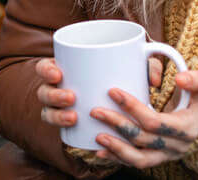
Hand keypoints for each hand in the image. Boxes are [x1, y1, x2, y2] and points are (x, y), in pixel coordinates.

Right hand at [34, 55, 162, 134]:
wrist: (131, 104)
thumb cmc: (127, 74)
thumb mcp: (136, 66)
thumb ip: (147, 65)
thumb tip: (152, 80)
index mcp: (66, 69)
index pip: (45, 67)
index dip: (46, 70)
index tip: (59, 73)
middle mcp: (60, 88)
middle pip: (44, 92)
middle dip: (53, 95)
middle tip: (71, 97)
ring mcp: (63, 108)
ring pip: (49, 113)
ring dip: (57, 115)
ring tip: (74, 117)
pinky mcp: (72, 125)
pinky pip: (61, 131)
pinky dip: (65, 132)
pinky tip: (75, 132)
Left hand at [90, 69, 197, 169]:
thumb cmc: (197, 95)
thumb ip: (197, 78)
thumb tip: (180, 79)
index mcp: (187, 128)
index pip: (155, 122)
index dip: (133, 108)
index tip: (112, 91)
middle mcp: (178, 146)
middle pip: (143, 139)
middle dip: (117, 124)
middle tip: (96, 111)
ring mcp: (166, 155)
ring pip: (139, 159)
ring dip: (116, 148)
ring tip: (97, 136)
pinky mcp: (157, 158)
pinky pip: (136, 163)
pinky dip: (117, 158)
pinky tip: (100, 151)